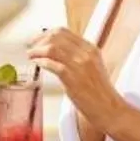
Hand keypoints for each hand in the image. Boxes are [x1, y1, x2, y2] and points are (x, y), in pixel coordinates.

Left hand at [27, 25, 124, 140]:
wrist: (109, 109)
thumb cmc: (99, 92)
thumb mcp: (92, 66)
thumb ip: (77, 56)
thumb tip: (56, 51)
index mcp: (90, 48)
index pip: (63, 32)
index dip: (46, 34)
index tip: (37, 39)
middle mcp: (85, 53)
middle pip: (55, 37)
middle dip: (38, 40)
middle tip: (30, 47)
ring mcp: (79, 65)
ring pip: (52, 48)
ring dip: (37, 50)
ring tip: (30, 55)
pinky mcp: (72, 78)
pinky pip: (51, 64)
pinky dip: (41, 62)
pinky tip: (37, 64)